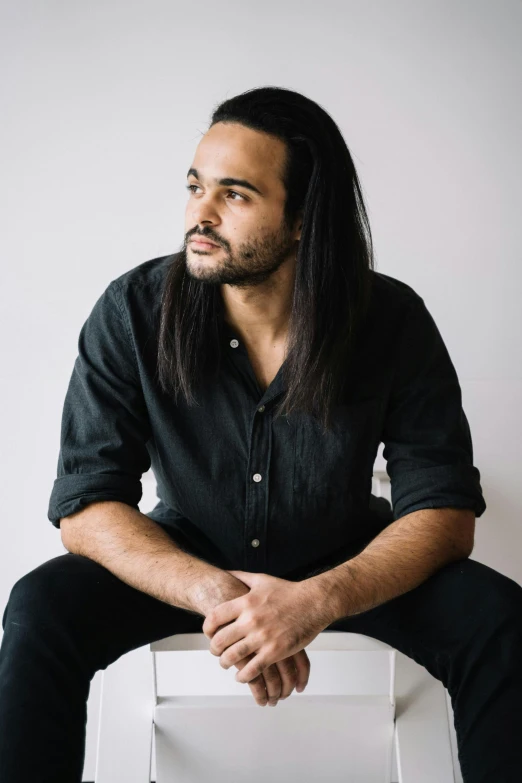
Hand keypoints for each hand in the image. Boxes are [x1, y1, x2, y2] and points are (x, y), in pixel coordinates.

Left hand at [199, 572, 304, 705]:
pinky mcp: (275, 651)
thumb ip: (242, 577)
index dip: (207, 628)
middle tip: (216, 652)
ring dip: (226, 664)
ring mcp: (263, 636)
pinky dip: (244, 676)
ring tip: (227, 664)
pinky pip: (253, 669)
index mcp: (246, 602)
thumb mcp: (262, 579)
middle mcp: (251, 619)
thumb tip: (226, 573)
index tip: (208, 633)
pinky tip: (243, 675)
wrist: (314, 602)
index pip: (215, 617)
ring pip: (233, 657)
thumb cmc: (289, 592)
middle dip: (214, 649)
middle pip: (220, 640)